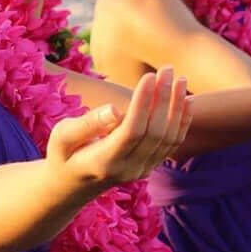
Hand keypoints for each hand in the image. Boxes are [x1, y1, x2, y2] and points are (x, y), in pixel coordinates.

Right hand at [46, 67, 191, 189]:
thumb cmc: (64, 151)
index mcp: (104, 162)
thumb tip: (114, 109)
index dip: (143, 103)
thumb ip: (87, 124)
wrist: (74, 183)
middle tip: (167, 69)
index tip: (149, 76)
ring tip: (181, 79)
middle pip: (154, 133)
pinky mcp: (150, 166)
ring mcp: (142, 170)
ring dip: (177, 108)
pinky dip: (182, 122)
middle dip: (164, 98)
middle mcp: (128, 170)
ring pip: (168, 139)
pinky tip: (187, 100)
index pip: (132, 131)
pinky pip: (172, 145)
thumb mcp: (63, 136)